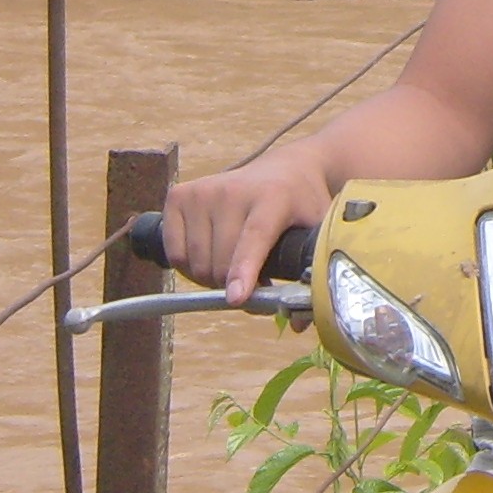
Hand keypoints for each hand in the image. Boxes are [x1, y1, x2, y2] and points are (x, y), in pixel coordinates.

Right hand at [163, 141, 334, 302]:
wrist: (286, 169)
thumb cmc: (302, 206)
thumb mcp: (317, 232)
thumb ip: (311, 274)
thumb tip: (297, 323)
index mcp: (274, 197)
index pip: (253, 238)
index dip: (244, 271)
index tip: (237, 298)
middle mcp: (233, 190)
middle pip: (219, 262)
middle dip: (231, 286)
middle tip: (250, 283)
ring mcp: (203, 191)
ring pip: (194, 262)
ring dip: (210, 277)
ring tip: (232, 266)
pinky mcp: (179, 195)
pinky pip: (174, 252)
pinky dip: (187, 266)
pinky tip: (208, 254)